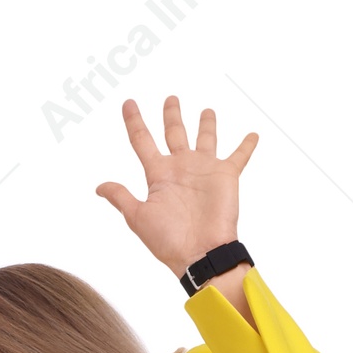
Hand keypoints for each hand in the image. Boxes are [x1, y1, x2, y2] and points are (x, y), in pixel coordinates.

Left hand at [96, 96, 256, 278]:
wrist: (201, 254)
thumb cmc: (169, 241)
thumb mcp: (138, 218)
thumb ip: (121, 197)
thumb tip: (99, 187)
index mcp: (159, 174)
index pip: (143, 140)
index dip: (135, 121)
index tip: (128, 103)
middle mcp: (181, 168)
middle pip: (174, 132)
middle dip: (172, 114)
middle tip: (171, 98)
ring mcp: (204, 170)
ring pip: (205, 138)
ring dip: (207, 124)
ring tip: (207, 110)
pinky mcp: (226, 176)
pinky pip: (239, 156)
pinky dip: (246, 145)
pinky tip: (253, 134)